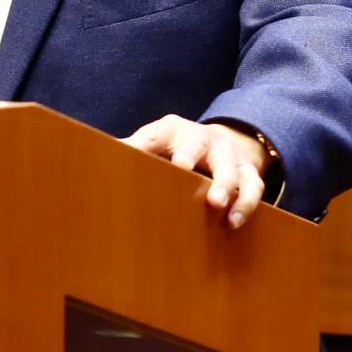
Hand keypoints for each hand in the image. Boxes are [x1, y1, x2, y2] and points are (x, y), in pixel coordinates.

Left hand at [123, 115, 270, 228]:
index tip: (140, 156)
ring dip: (228, 187)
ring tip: (220, 208)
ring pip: (232, 168)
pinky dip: (247, 203)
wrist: (220, 141)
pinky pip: (253, 187)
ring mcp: (229, 154)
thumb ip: (134, 150)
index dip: (147, 144)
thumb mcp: (155, 142)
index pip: (156, 135)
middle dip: (190, 156)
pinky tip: (235, 222)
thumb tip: (98, 157)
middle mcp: (203, 138)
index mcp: (172, 130)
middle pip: (198, 145)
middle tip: (186, 172)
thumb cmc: (177, 146)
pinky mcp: (249, 172)